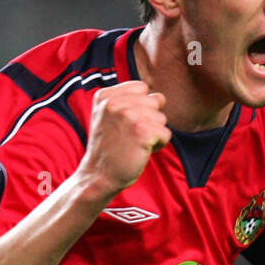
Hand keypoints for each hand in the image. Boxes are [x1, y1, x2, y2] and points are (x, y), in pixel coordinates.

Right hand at [82, 81, 170, 195]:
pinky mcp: (142, 131)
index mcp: (105, 96)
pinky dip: (158, 145)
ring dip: (154, 133)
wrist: (99, 176)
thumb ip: (126, 100)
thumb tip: (160, 97)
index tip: (127, 123)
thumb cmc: (109, 148)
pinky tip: (141, 151)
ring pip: (161, 118)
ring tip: (135, 144)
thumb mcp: (106, 116)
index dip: (142, 106)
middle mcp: (115, 102)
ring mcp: (129, 115)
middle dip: (150, 120)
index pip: (142, 88)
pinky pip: (165, 133)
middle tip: (131, 136)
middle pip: (154, 101)